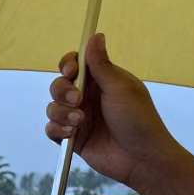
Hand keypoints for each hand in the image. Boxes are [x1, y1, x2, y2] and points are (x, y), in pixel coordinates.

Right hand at [45, 33, 179, 188]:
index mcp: (101, 81)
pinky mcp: (73, 138)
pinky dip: (57, 130)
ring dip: (61, 113)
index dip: (68, 65)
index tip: (71, 71)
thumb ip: (101, 64)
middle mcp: (88, 97)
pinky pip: (52, 129)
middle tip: (78, 101)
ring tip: (80, 122)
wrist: (141, 159)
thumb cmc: (138, 120)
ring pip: (53, 107)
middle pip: (59, 84)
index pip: (75, 64)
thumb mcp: (120, 88)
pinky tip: (72, 134)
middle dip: (62, 91)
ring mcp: (79, 118)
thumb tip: (95, 35)